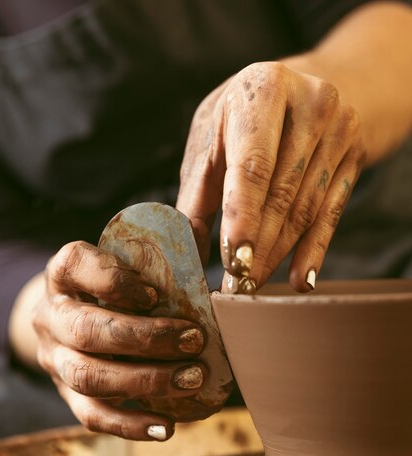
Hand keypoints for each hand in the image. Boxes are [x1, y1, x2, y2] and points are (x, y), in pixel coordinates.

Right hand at [33, 241, 205, 439]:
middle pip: (87, 331)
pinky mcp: (68, 395)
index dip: (114, 280)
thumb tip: (198, 235)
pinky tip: (167, 425)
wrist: (74, 318)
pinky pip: (92, 417)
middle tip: (194, 339)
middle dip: (144, 339)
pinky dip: (130, 424)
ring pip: (88, 377)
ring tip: (192, 378)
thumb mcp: (128, 261)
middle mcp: (53, 315)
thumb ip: (159, 250)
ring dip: (145, 381)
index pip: (75, 264)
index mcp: (65, 272)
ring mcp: (56, 359)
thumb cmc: (115, 285)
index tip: (156, 293)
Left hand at [177, 61, 365, 291]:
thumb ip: (197, 190)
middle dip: (258, 247)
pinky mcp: (355, 153)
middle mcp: (310, 103)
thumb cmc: (249, 114)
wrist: (320, 82)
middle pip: (282, 193)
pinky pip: (333, 212)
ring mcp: (340, 128)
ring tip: (253, 285)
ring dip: (278, 254)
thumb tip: (185, 247)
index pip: (253, 166)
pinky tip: (299, 278)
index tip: (234, 262)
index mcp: (263, 90)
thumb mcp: (214, 135)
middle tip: (237, 287)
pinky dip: (314, 250)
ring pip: (306, 208)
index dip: (244, 218)